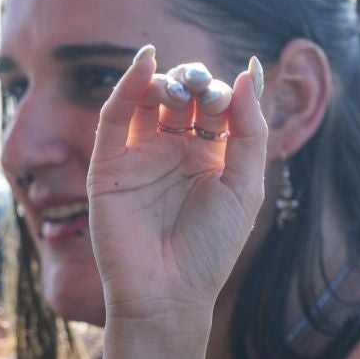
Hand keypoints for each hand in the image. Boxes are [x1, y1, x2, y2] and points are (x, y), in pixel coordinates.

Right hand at [86, 48, 266, 323]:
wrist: (168, 293)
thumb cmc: (211, 249)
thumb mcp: (244, 187)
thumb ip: (249, 131)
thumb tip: (249, 70)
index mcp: (210, 157)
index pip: (215, 107)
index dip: (221, 95)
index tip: (227, 99)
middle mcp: (175, 151)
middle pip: (182, 96)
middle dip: (193, 82)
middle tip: (201, 87)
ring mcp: (141, 155)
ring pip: (148, 100)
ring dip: (163, 82)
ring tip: (178, 84)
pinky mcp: (109, 164)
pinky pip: (115, 117)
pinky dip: (126, 87)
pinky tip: (144, 65)